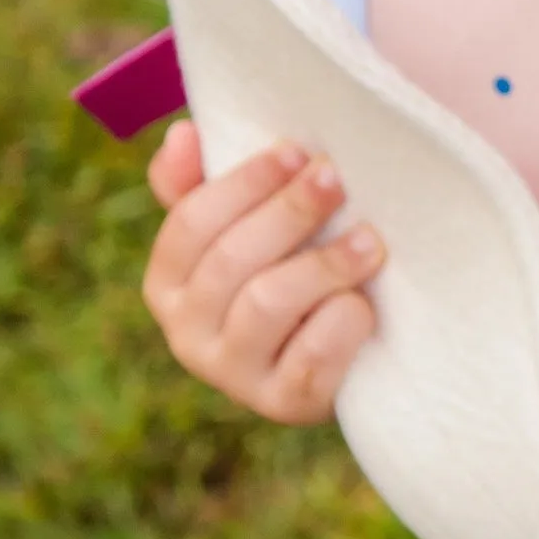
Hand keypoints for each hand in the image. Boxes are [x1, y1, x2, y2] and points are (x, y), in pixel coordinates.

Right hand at [141, 119, 383, 425]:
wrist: (338, 356)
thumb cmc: (286, 269)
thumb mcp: (244, 227)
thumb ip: (202, 184)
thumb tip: (183, 134)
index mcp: (168, 282)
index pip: (190, 222)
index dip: (244, 182)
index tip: (296, 151)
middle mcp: (187, 334)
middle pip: (230, 260)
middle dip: (289, 212)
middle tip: (336, 180)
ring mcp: (234, 375)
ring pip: (267, 303)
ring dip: (323, 264)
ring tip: (370, 241)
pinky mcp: (283, 404)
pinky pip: (309, 359)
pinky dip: (339, 325)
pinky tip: (364, 303)